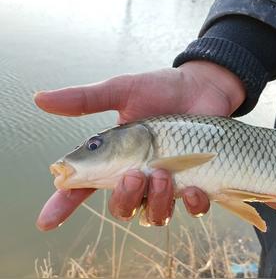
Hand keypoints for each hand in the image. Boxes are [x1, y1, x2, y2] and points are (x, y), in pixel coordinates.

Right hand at [35, 61, 244, 229]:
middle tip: (134, 174)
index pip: (84, 186)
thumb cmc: (162, 89)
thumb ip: (87, 99)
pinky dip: (192, 205)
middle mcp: (140, 175)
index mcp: (116, 157)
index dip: (63, 205)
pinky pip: (192, 210)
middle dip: (124, 198)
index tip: (46, 221)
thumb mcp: (123, 91)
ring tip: (163, 175)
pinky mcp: (197, 183)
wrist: (203, 87)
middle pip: (121, 207)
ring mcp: (168, 183)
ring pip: (154, 215)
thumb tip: (40, 99)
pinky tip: (192, 189)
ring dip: (156, 202)